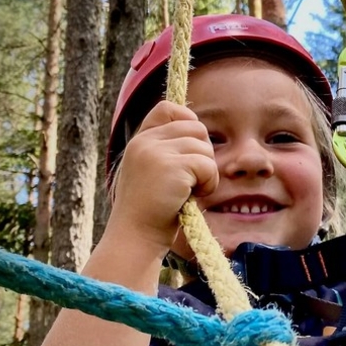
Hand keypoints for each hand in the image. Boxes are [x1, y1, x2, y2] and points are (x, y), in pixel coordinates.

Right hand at [107, 101, 218, 253]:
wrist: (136, 237)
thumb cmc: (151, 211)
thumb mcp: (153, 172)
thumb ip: (168, 150)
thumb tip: (200, 132)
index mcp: (139, 141)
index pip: (168, 108)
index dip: (188, 121)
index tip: (193, 149)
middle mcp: (144, 141)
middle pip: (195, 127)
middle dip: (203, 153)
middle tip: (194, 178)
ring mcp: (155, 152)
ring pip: (204, 146)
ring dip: (207, 171)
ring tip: (191, 191)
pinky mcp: (170, 167)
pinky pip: (207, 165)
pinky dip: (208, 183)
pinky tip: (194, 196)